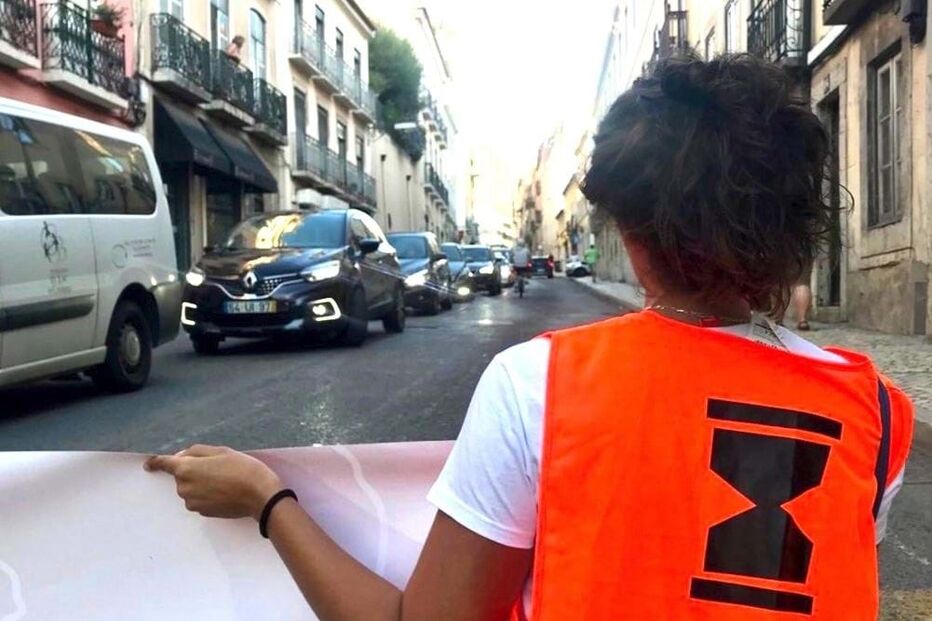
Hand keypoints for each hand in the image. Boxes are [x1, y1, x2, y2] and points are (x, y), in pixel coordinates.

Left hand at [145, 444, 283, 519]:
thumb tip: (181, 457)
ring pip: (191, 488)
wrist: (259, 496)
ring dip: (201, 483)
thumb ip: (196, 451)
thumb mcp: (221, 451)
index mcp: (186, 469)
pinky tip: (225, 491)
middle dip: (194, 470)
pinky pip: (199, 499)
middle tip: (217, 466)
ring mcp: (193, 502)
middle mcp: (184, 488)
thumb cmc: (242, 469)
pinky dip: (207, 494)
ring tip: (224, 479)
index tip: (148, 465)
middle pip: (182, 476)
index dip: (156, 463)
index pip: (165, 464)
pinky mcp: (202, 513)